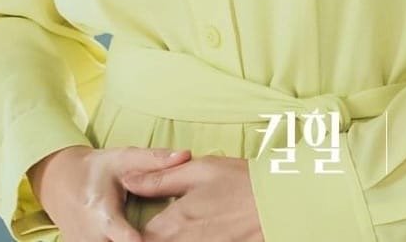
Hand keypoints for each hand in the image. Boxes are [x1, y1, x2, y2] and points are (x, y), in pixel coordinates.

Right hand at [30, 144, 192, 241]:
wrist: (59, 182)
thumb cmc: (97, 169)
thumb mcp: (123, 158)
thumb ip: (155, 160)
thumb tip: (187, 155)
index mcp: (101, 211)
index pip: (123, 237)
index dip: (140, 240)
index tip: (158, 235)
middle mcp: (90, 236)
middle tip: (165, 233)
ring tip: (151, 233)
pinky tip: (135, 237)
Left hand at [119, 154, 264, 240]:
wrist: (281, 205)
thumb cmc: (241, 182)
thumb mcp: (198, 171)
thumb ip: (158, 179)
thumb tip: (126, 181)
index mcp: (171, 224)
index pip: (132, 239)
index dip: (125, 236)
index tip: (124, 231)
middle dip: (143, 238)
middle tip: (144, 229)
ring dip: (161, 239)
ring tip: (176, 228)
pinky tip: (191, 234)